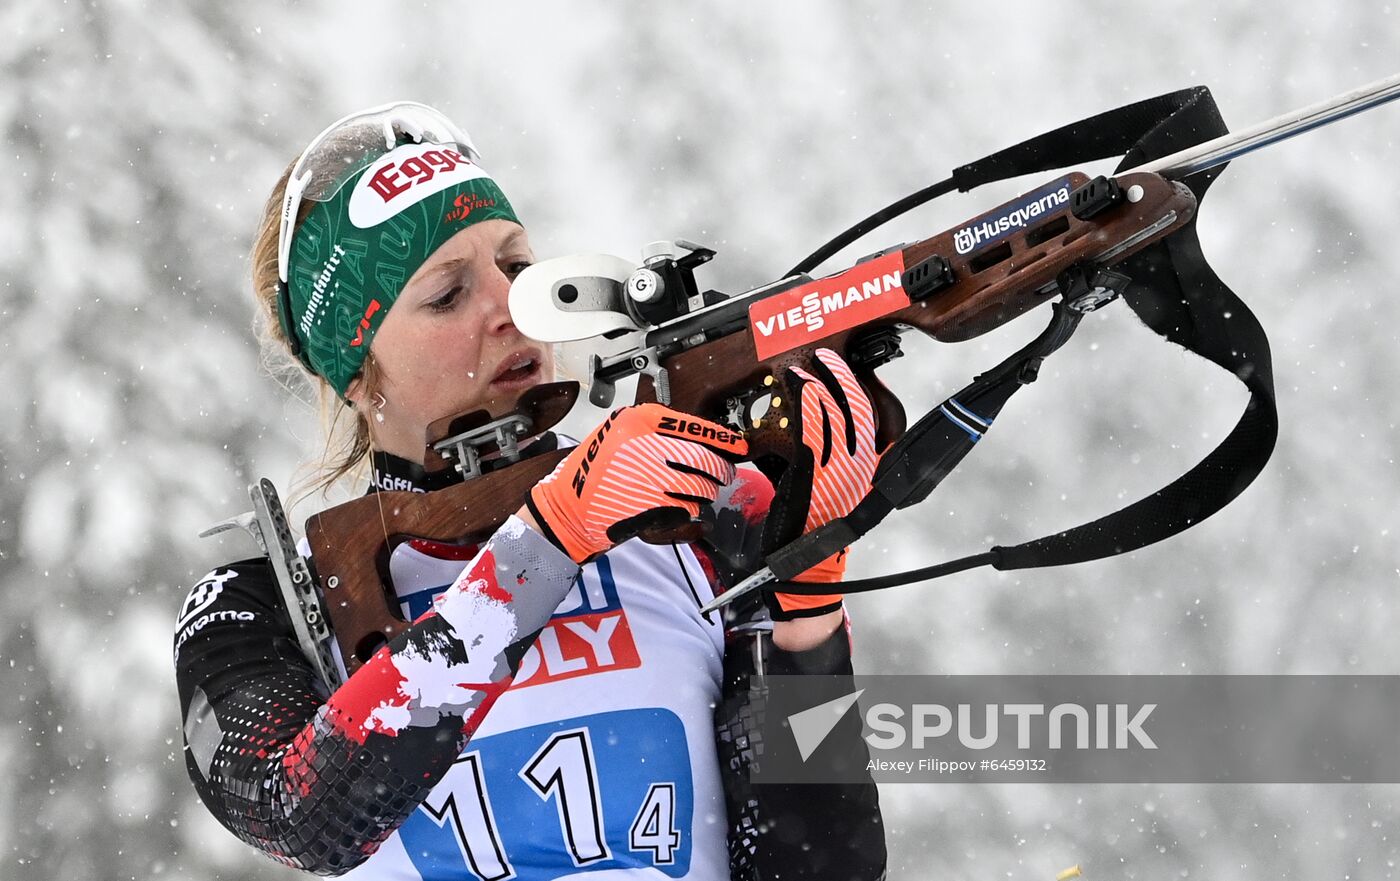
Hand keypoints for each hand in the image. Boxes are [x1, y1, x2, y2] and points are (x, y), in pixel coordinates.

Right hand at [526, 403, 747, 562]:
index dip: (722, 438)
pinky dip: (690, 514)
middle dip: (720, 470)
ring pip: (700, 487)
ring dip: (704, 494)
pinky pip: (687, 510)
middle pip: (704, 459)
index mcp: (637, 421)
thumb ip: (655, 433)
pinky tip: (680, 511)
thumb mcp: (619, 435)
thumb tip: (705, 440)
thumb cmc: (594, 474)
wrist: (565, 508)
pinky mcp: (649, 507)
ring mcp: (647, 477)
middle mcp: (644, 445)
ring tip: (695, 494)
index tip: (738, 446)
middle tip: (723, 475)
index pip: (693, 426)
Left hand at [770, 348, 879, 617]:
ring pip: (834, 415)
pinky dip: (805, 403)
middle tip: (826, 357)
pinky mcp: (817, 475)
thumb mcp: (831, 490)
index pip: (871, 421)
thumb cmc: (814, 531)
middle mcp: (859, 469)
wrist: (807, 568)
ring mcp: (839, 471)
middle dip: (841, 377)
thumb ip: (831, 461)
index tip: (843, 370)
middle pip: (857, 410)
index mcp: (868, 472)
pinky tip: (796, 388)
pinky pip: (813, 430)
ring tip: (805, 367)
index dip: (857, 391)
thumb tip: (816, 430)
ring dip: (818, 385)